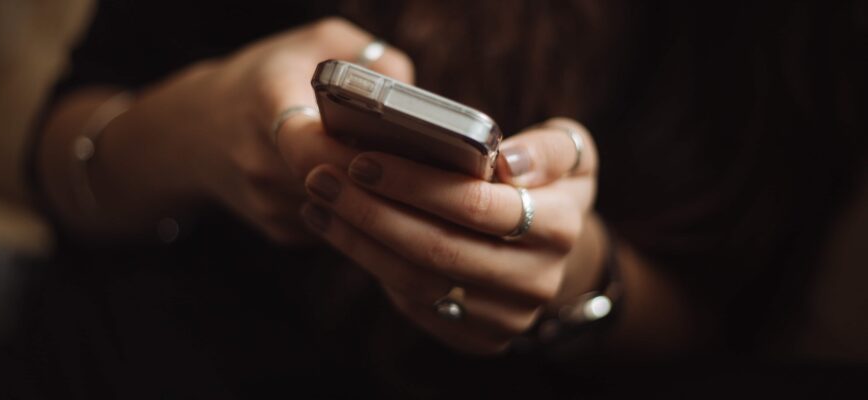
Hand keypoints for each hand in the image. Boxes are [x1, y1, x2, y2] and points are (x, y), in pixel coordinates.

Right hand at [65, 18, 412, 241]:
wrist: (195, 131)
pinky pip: (335, 226)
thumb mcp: (315, 42)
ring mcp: (267, 204)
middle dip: (383, 178)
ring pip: (342, 211)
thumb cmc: (266, 78)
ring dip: (376, 198)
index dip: (356, 153)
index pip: (310, 145)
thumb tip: (415, 96)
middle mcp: (260, 162)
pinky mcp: (279, 231)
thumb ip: (369, 57)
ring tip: (410, 177)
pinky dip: (358, 211)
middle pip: (337, 185)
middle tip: (427, 167)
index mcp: (265, 105)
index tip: (396, 147)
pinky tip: (372, 189)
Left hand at [301, 118, 598, 352]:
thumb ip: (549, 148)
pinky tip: (339, 230)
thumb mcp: (569, 153)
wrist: (550, 251)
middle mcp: (537, 280)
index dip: (414, 184)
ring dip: (358, 241)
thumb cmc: (547, 185)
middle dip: (371, 212)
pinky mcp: (478, 338)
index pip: (476, 205)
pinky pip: (414, 305)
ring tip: (319, 202)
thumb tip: (508, 162)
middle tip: (322, 178)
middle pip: (437, 249)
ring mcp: (506, 317)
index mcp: (560, 226)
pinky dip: (370, 265)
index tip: (362, 159)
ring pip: (417, 282)